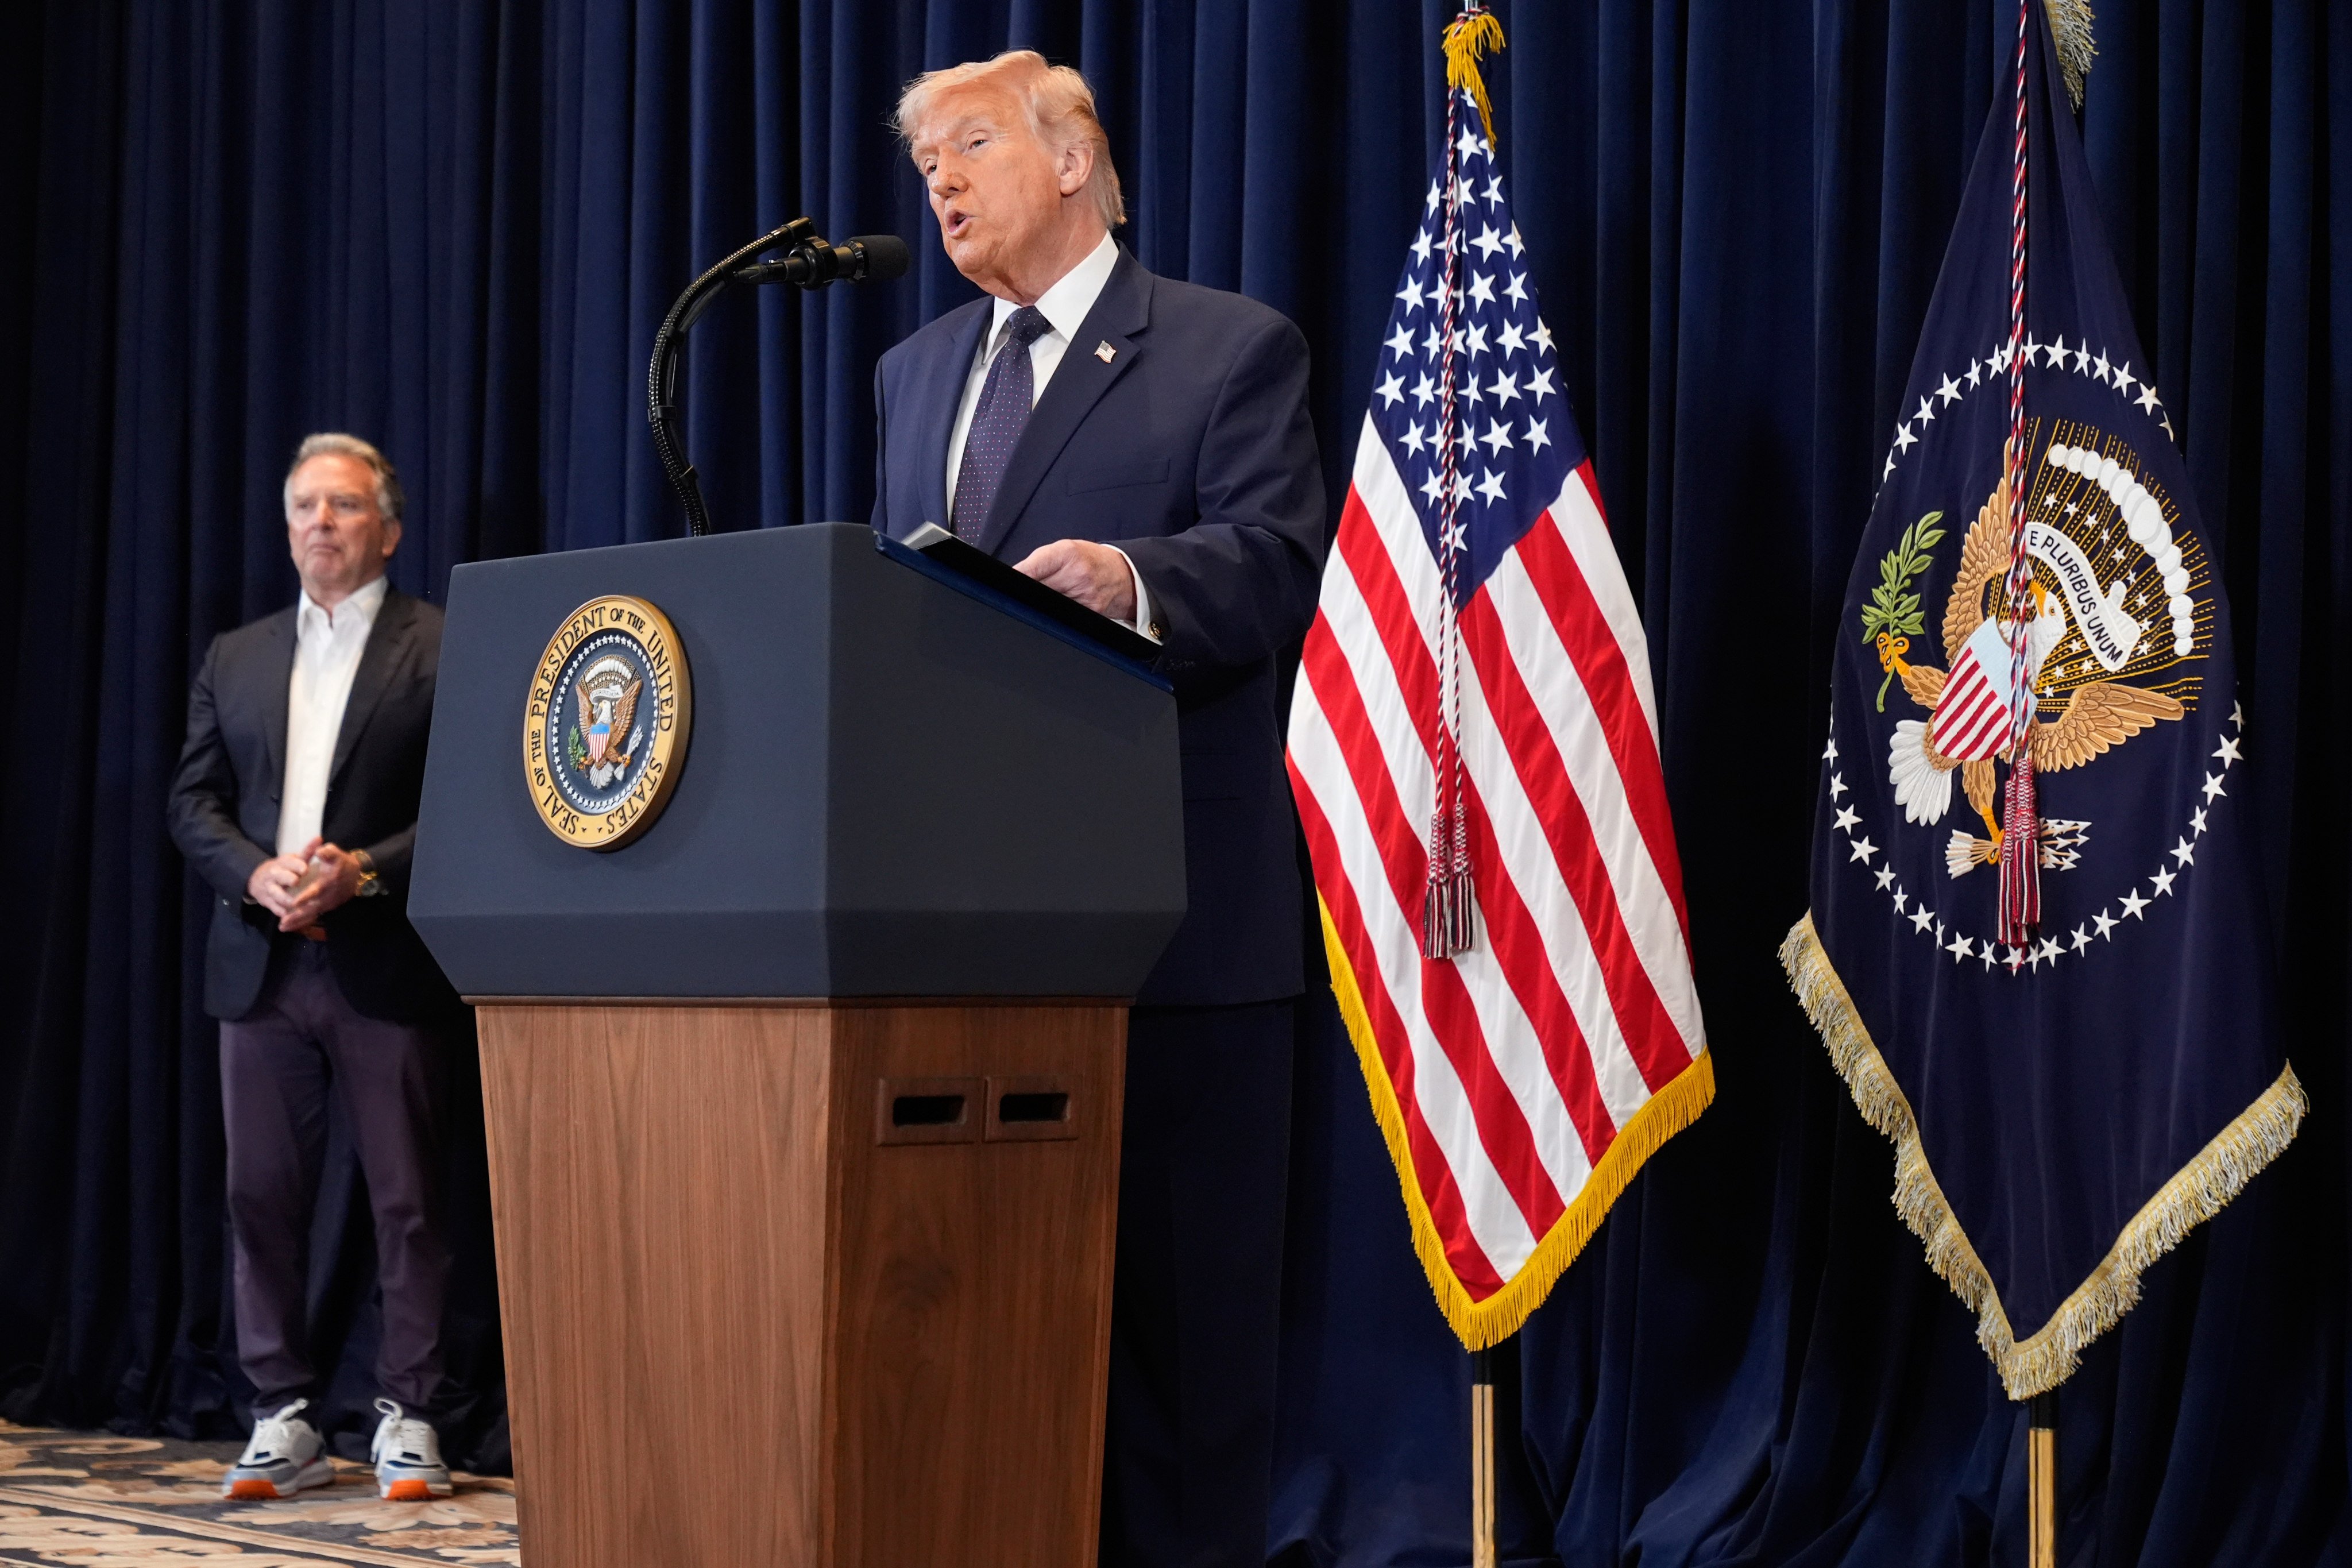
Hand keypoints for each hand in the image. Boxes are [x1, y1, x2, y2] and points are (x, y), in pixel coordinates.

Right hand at [246, 841, 317, 919]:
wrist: (258, 879)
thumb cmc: (284, 869)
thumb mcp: (293, 859)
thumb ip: (307, 852)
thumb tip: (319, 838)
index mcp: (283, 863)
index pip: (289, 862)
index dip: (296, 865)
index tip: (304, 869)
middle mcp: (275, 874)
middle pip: (280, 876)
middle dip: (287, 878)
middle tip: (296, 881)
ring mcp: (270, 888)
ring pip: (275, 893)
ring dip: (283, 897)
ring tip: (292, 902)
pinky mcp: (267, 900)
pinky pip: (272, 906)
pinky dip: (279, 910)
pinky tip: (285, 915)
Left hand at [278, 842, 365, 931]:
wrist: (358, 875)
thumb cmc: (343, 863)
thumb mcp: (337, 854)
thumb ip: (328, 852)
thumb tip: (319, 851)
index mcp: (327, 883)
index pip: (315, 891)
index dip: (305, 897)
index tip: (294, 902)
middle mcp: (327, 896)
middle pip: (311, 908)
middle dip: (296, 916)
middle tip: (282, 923)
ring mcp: (328, 904)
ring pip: (312, 915)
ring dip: (297, 922)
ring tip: (282, 927)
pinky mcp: (328, 907)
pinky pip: (314, 916)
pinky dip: (303, 922)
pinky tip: (292, 926)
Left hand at [1012, 539, 1135, 621]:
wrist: (1124, 575)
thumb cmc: (1091, 560)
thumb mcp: (1065, 549)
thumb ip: (1039, 562)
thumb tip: (1013, 578)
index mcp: (1067, 553)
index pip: (1030, 570)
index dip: (1015, 579)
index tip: (1005, 586)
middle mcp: (1077, 574)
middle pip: (1037, 591)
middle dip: (1027, 594)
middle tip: (1023, 595)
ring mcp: (1085, 595)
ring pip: (1048, 607)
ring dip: (1041, 605)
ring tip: (1049, 597)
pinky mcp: (1091, 612)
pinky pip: (1063, 616)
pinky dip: (1056, 614)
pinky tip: (1060, 607)